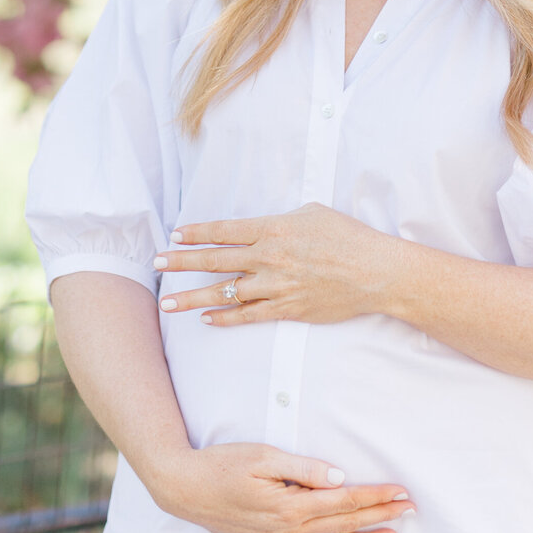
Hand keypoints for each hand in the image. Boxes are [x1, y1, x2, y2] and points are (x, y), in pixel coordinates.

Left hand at [154, 203, 395, 326]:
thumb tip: (261, 226)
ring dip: (192, 298)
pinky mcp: (288, 309)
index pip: (224, 230)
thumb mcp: (312, 213)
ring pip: (224, 292)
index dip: (197, 233)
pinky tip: (206, 319)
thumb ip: (280, 219)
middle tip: (156, 263)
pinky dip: (225, 318)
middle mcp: (269, 257)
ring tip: (167, 303)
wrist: (376, 272)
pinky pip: (248, 316)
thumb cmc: (348, 236)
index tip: (175, 234)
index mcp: (274, 228)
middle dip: (181, 262)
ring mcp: (277, 285)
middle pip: (215, 260)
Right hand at [155, 443, 416, 532]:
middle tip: (410, 510)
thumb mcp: (263, 456)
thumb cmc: (223, 465)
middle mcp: (286, 530)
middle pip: (344, 524)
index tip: (401, 491)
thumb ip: (303, 468)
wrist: (185, 489)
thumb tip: (339, 477)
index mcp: (289, 504)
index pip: (344, 500)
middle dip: (380, 516)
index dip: (375, 496)